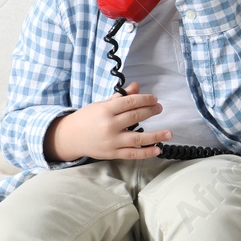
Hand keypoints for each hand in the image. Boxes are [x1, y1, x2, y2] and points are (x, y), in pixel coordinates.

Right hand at [44, 81, 172, 162]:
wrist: (71, 137)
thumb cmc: (87, 118)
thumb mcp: (101, 105)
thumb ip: (119, 97)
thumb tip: (137, 86)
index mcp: (105, 110)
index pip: (130, 102)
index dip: (145, 99)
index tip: (154, 99)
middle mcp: (109, 125)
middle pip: (136, 117)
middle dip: (151, 111)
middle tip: (159, 108)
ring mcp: (112, 141)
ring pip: (138, 138)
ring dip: (156, 135)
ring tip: (169, 133)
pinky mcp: (113, 154)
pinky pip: (133, 154)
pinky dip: (146, 152)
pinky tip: (158, 149)